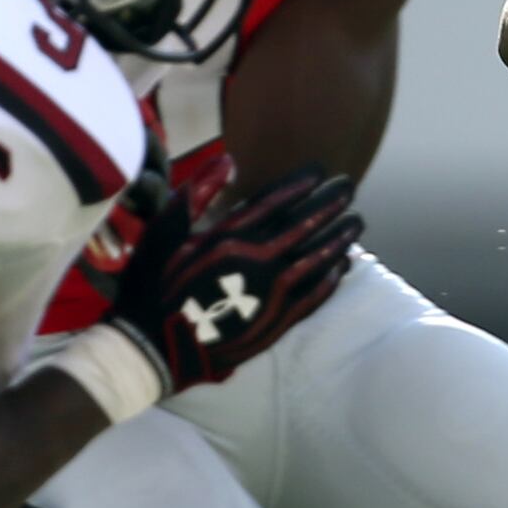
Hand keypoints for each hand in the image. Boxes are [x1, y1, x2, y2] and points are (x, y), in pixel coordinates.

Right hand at [107, 165, 360, 390]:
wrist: (153, 346)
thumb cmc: (151, 286)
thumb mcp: (163, 233)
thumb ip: (196, 195)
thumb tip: (229, 160)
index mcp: (229, 237)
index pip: (274, 203)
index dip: (300, 185)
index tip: (321, 171)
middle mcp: (256, 262)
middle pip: (302, 227)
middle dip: (328, 205)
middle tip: (349, 189)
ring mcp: (271, 294)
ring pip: (316, 260)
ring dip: (338, 239)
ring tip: (356, 223)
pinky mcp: (276, 322)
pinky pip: (313, 296)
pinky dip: (331, 279)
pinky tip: (344, 265)